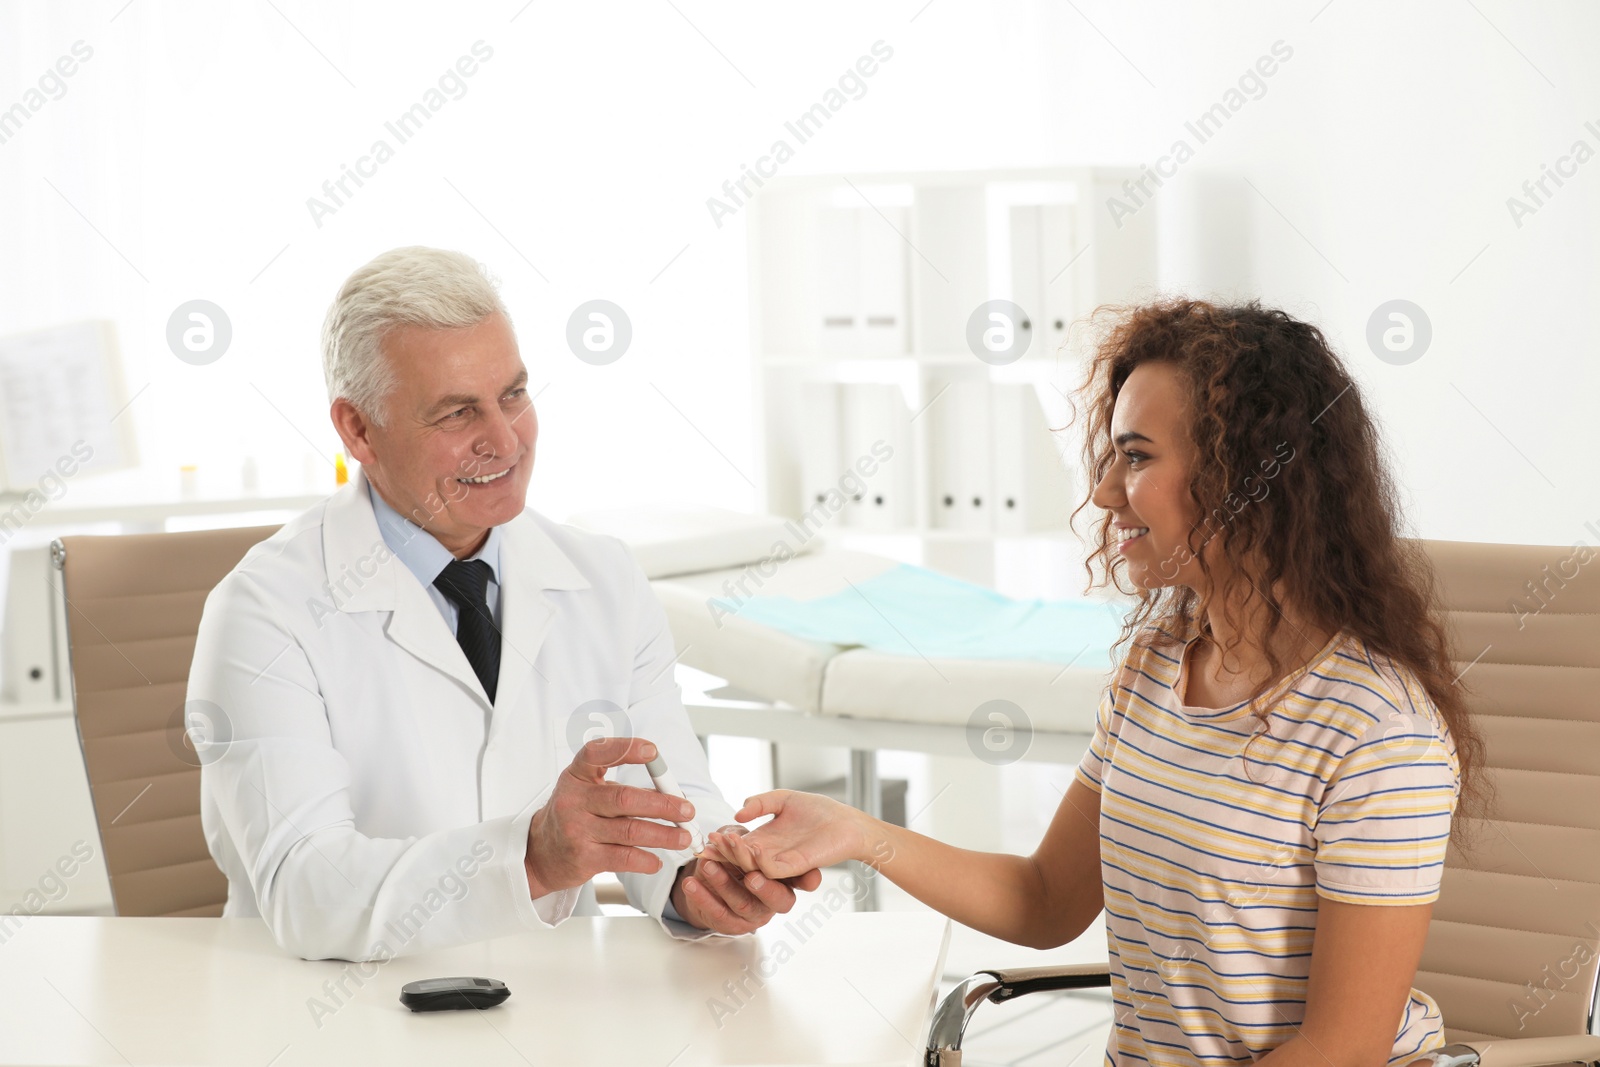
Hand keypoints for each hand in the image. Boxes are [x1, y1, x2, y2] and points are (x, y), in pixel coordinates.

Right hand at [524, 737, 694, 897]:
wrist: (542, 853)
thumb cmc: (577, 815)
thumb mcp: (590, 792)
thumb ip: (624, 789)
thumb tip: (673, 795)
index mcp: (576, 775)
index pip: (597, 754)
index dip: (625, 749)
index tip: (653, 752)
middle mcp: (573, 800)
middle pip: (624, 798)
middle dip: (662, 804)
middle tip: (687, 810)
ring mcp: (576, 830)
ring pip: (629, 831)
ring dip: (663, 835)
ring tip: (684, 836)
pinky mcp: (583, 858)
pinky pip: (623, 858)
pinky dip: (646, 860)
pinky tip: (658, 860)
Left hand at [668, 854, 822, 934]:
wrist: (711, 880)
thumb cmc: (735, 856)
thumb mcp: (743, 842)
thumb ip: (747, 840)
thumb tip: (741, 839)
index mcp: (786, 879)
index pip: (802, 881)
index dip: (806, 879)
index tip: (797, 873)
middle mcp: (774, 901)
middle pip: (776, 898)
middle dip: (764, 887)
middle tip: (751, 875)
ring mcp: (753, 915)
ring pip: (743, 903)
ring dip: (725, 884)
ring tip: (708, 866)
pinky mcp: (731, 924)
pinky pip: (718, 913)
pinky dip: (703, 897)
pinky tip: (690, 884)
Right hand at [715, 789, 874, 880]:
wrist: (847, 821)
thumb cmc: (818, 810)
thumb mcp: (783, 799)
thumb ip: (760, 802)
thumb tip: (738, 813)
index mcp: (765, 840)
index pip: (737, 846)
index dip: (722, 844)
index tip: (706, 839)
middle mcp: (770, 854)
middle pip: (740, 858)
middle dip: (724, 851)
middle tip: (710, 841)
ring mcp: (782, 862)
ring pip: (753, 866)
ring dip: (737, 856)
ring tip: (726, 841)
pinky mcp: (797, 866)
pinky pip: (774, 869)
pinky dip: (761, 862)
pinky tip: (753, 848)